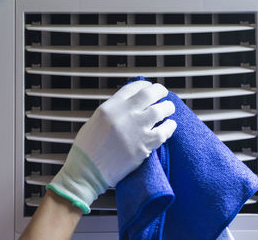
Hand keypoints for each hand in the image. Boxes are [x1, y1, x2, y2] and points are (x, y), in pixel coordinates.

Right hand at [47, 81, 176, 213]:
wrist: (87, 171)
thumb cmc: (87, 150)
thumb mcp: (95, 121)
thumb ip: (112, 112)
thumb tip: (127, 107)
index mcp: (110, 107)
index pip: (132, 87)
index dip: (144, 85)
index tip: (148, 86)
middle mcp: (124, 114)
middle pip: (150, 94)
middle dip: (160, 91)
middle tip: (163, 93)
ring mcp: (136, 129)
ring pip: (161, 110)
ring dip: (167, 108)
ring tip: (169, 109)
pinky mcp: (144, 145)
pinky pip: (164, 131)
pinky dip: (170, 127)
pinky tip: (170, 126)